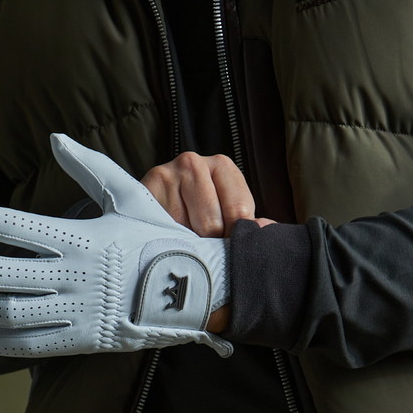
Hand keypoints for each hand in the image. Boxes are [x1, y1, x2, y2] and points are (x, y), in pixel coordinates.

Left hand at [0, 133, 233, 360]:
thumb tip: (55, 139)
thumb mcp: (129, 196)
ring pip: (4, 312)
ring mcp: (75, 311)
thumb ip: (89, 167)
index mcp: (77, 237)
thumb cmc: (160, 240)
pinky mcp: (81, 340)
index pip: (9, 225)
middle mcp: (70, 275)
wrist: (198, 292)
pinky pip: (27, 346)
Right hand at [140, 151, 273, 331]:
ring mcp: (166, 175)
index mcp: (222, 166)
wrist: (153, 208)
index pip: (239, 212)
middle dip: (210, 244)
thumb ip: (247, 224)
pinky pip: (163, 230)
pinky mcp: (144, 190)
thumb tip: (267, 230)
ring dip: (187, 244)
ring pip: (186, 231)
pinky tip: (168, 239)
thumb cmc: (199, 213)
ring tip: (184, 242)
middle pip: (211, 224)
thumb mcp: (227, 213)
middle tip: (203, 249)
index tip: (228, 249)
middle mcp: (193, 163)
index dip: (235, 239)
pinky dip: (167, 241)